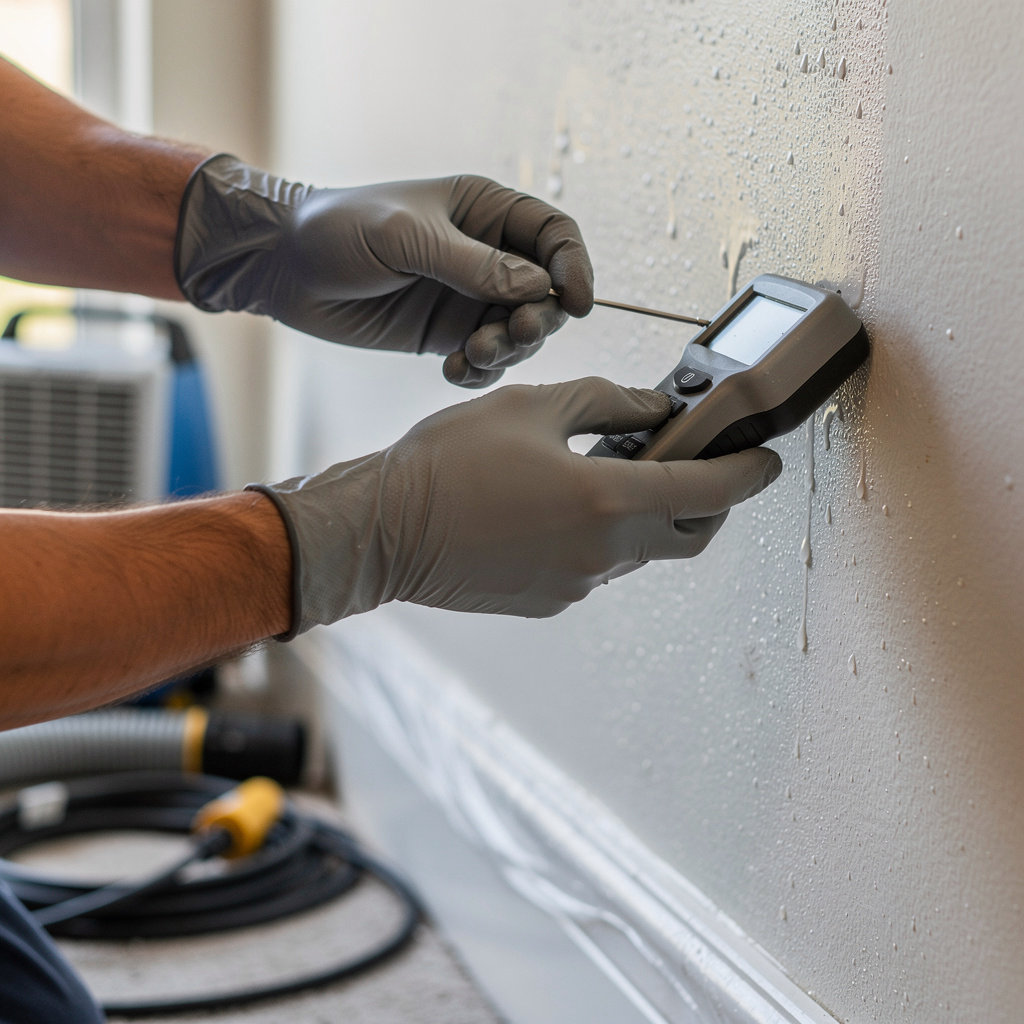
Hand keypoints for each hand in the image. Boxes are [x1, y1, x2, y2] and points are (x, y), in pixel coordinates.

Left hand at [175, 156, 593, 386]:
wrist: (285, 267)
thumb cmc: (341, 229)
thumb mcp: (408, 238)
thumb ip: (474, 264)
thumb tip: (539, 287)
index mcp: (485, 212)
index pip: (553, 235)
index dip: (574, 267)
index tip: (578, 303)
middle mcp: (486, 256)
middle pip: (545, 292)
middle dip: (538, 319)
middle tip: (510, 333)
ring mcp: (467, 298)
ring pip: (517, 332)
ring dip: (507, 350)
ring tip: (474, 354)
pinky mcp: (445, 335)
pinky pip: (482, 361)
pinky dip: (477, 372)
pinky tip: (452, 370)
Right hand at [248, 377, 782, 634]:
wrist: (383, 532)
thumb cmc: (449, 460)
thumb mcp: (532, 407)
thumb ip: (607, 403)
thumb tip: (655, 409)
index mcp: (606, 500)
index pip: (708, 491)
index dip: (748, 474)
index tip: (767, 460)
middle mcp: (602, 554)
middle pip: (689, 535)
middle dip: (709, 505)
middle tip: (700, 468)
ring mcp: (576, 585)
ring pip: (638, 550)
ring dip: (642, 514)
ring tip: (607, 473)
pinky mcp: (550, 601)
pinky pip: (594, 567)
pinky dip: (598, 536)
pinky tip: (558, 507)